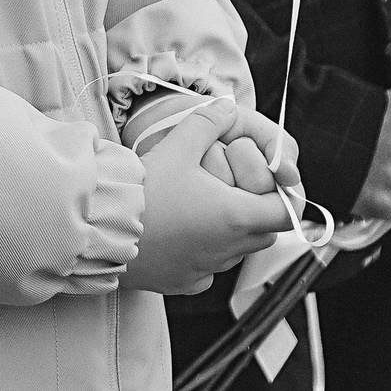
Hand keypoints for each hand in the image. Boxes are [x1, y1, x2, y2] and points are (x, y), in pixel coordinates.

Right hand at [125, 100, 301, 294]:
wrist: (105, 229)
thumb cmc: (143, 193)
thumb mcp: (178, 147)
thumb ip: (208, 122)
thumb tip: (225, 108)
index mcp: (235, 217)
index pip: (285, 213)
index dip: (283, 195)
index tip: (270, 183)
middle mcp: (227, 249)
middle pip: (265, 232)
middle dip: (258, 210)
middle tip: (234, 188)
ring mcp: (206, 269)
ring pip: (237, 251)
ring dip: (231, 231)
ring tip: (203, 207)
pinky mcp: (185, 282)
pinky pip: (208, 269)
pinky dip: (204, 251)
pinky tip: (182, 233)